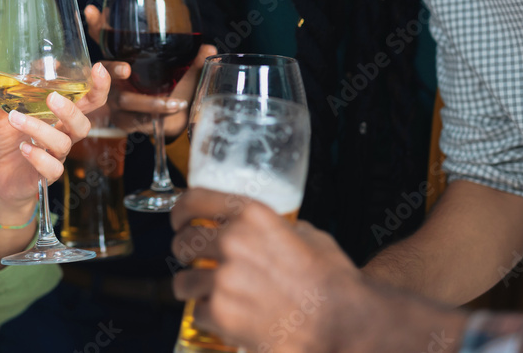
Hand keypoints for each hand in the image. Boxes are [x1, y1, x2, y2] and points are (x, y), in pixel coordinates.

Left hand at [0, 62, 109, 206]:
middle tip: (53, 98)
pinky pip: (52, 168)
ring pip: (63, 143)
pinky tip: (23, 149)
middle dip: (71, 109)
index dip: (98, 87)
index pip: (88, 101)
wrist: (3, 180)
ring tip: (15, 119)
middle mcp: (63, 136)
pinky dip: (38, 157)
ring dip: (40, 129)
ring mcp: (56, 157)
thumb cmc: (11, 144)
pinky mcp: (46, 176)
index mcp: (59, 117)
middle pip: (83, 123)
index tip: (98, 68)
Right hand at [84, 4, 215, 135]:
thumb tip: (209, 48)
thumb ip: (193, 60)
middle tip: (126, 69)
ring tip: (174, 103)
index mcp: (122, 58)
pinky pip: (136, 120)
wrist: (174, 121)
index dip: (96, 25)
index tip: (91, 11)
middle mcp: (113, 78)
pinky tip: (173, 112)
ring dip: (148, 102)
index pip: (103, 38)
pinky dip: (156, 117)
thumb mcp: (182, 70)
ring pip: (124, 100)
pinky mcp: (124, 121)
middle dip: (112, 69)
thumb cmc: (172, 88)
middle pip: (104, 70)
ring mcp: (116, 100)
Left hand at [170, 189, 361, 352]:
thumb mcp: (305, 233)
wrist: (344, 322)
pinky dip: (209, 317)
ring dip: (194, 288)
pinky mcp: (221, 314)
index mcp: (251, 215)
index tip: (179, 220)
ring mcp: (223, 279)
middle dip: (187, 253)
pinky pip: (196, 312)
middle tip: (199, 263)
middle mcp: (232, 242)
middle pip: (183, 242)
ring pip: (182, 281)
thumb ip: (270, 226)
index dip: (180, 211)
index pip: (194, 201)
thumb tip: (251, 228)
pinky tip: (229, 316)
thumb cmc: (331, 280)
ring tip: (213, 294)